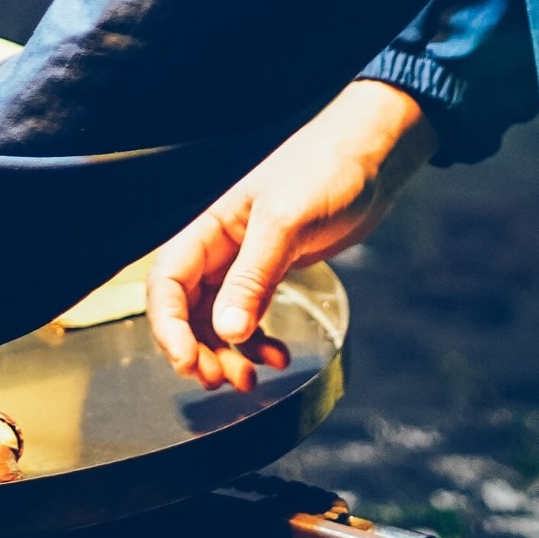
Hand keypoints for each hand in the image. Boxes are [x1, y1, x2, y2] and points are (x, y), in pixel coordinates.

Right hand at [147, 80, 437, 391]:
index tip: (186, 362)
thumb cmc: (325, 171)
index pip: (166, 282)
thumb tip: (226, 331)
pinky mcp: (276, 272)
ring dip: (227, 354)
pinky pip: (251, 317)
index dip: (167, 326)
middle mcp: (221, 249)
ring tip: (250, 380)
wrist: (372, 157)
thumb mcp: (285, 223)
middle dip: (198, 349)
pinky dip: (258, 342)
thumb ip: (253, 277)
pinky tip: (278, 356)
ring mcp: (247, 263)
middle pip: (187, 310)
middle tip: (222, 379)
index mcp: (209, 229)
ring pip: (218, 321)